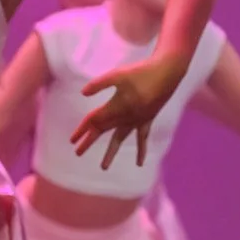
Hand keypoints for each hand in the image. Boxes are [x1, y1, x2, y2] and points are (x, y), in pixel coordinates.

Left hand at [72, 53, 184, 168]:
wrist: (166, 72)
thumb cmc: (140, 72)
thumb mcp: (117, 74)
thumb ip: (98, 84)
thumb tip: (83, 93)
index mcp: (116, 106)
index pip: (95, 121)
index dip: (82, 129)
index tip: (72, 140)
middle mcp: (126, 117)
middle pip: (104, 130)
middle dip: (90, 141)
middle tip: (77, 153)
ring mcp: (137, 120)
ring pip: (120, 139)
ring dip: (111, 152)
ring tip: (103, 167)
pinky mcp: (148, 120)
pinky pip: (142, 138)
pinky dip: (140, 151)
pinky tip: (139, 164)